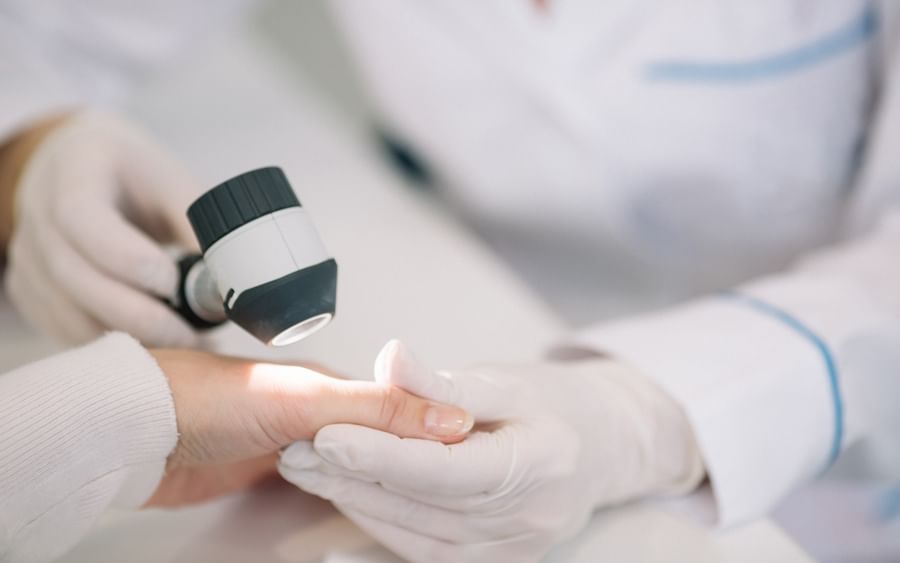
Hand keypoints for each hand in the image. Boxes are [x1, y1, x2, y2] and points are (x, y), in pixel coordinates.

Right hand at [4, 110, 201, 345]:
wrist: (82, 168)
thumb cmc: (136, 176)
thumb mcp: (171, 182)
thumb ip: (199, 224)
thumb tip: (237, 278)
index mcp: (76, 168)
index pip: (81, 216)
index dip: (127, 257)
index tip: (174, 283)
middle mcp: (37, 211)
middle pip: (73, 275)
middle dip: (138, 315)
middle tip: (190, 337)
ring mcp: (27, 254)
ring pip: (68, 312)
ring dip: (127, 337)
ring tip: (181, 345)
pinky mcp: (30, 289)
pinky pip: (65, 329)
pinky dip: (111, 346)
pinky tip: (153, 345)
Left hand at [145, 348, 473, 506]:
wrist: (138, 431)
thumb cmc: (209, 400)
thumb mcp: (307, 401)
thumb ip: (377, 409)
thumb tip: (450, 416)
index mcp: (335, 384)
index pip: (403, 412)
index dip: (437, 433)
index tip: (471, 457)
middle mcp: (320, 411)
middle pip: (382, 442)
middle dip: (414, 462)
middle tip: (451, 490)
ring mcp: (295, 442)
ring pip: (355, 466)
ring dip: (381, 481)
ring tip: (420, 502)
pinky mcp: (270, 472)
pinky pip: (322, 486)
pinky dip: (346, 495)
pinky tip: (361, 506)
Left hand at [279, 341, 704, 561]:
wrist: (606, 448)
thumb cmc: (557, 404)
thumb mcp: (508, 379)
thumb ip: (444, 382)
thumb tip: (390, 356)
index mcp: (538, 463)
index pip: (446, 467)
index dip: (382, 454)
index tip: (326, 436)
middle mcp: (528, 518)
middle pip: (424, 504)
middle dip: (353, 477)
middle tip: (296, 449)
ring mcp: (512, 549)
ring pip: (417, 533)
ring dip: (357, 502)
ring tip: (309, 470)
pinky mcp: (497, 562)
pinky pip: (427, 554)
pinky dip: (383, 529)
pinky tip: (348, 502)